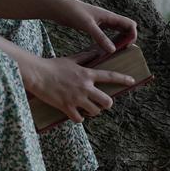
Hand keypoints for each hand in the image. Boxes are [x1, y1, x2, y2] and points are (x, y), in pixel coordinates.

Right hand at [17, 55, 135, 124]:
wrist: (37, 74)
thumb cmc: (53, 66)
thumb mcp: (71, 59)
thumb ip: (85, 57)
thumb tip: (95, 52)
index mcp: (87, 74)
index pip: (110, 76)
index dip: (123, 79)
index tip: (132, 81)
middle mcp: (85, 87)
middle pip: (107, 101)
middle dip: (106, 104)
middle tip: (101, 103)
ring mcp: (77, 98)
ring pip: (95, 111)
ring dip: (93, 112)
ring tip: (88, 109)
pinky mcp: (67, 107)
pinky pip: (79, 118)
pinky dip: (79, 118)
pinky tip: (76, 115)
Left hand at [45, 0, 136, 54]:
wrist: (58, 7)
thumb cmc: (73, 12)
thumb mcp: (88, 25)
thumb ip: (100, 37)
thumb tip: (113, 50)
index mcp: (109, 16)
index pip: (130, 24)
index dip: (133, 35)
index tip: (127, 46)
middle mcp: (107, 18)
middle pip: (125, 28)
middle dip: (127, 39)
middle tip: (123, 52)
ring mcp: (100, 22)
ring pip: (116, 31)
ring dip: (119, 41)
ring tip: (115, 53)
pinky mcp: (93, 26)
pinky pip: (106, 34)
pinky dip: (108, 41)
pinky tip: (103, 50)